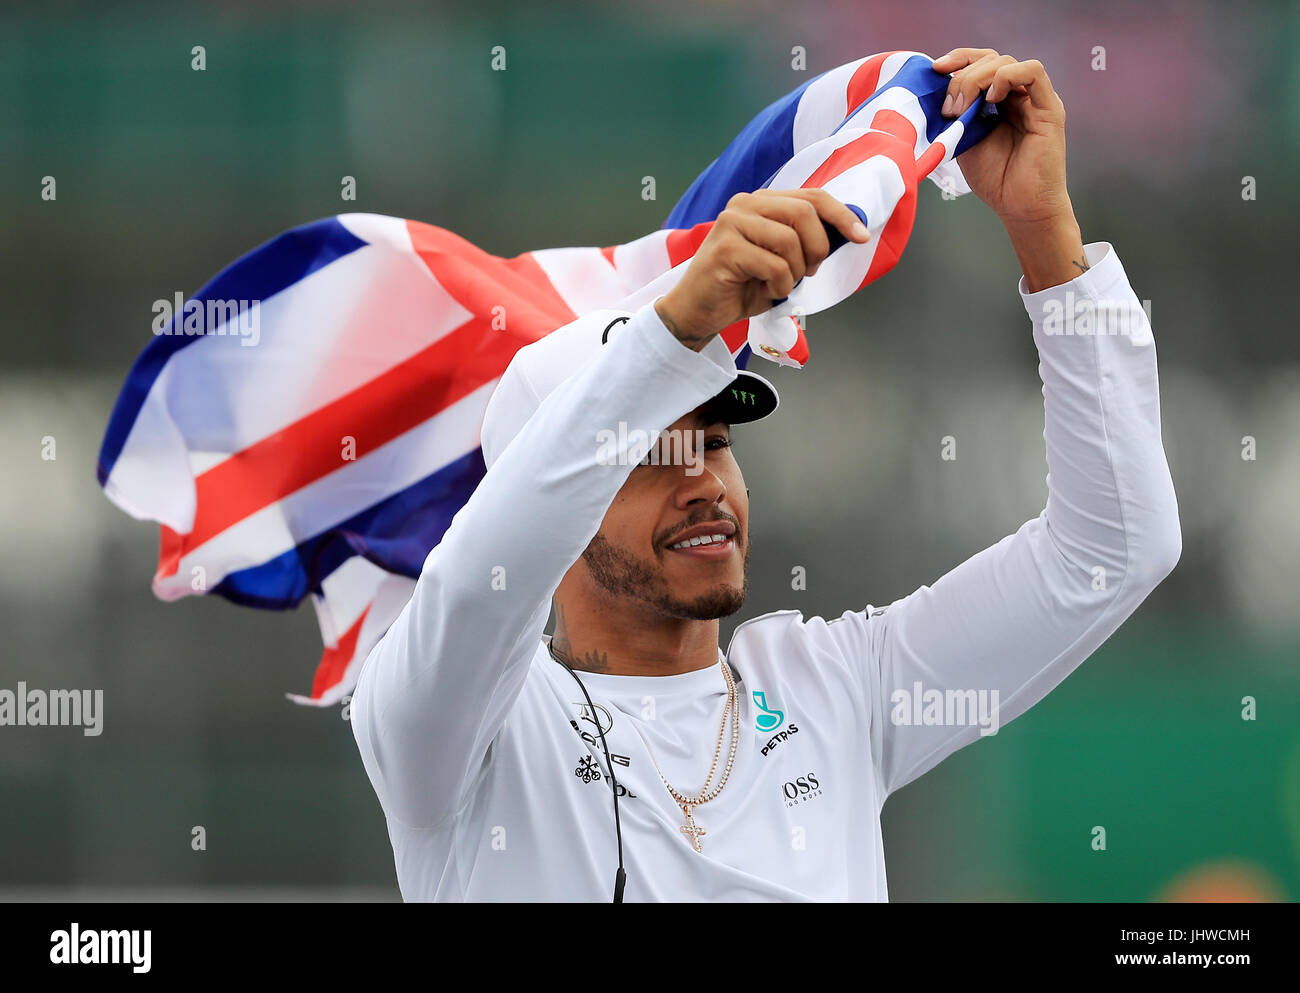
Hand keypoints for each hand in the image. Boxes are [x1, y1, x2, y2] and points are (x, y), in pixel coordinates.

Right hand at [655, 189, 868, 348]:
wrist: (697, 311)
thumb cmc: (740, 287)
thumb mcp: (780, 259)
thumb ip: (803, 241)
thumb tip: (846, 233)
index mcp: (761, 202)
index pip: (812, 196)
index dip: (842, 216)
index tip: (861, 236)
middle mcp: (744, 204)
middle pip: (805, 213)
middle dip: (817, 248)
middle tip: (808, 273)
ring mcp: (732, 223)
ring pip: (790, 241)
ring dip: (794, 273)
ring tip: (778, 285)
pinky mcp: (725, 248)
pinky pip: (774, 266)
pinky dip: (778, 286)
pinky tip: (765, 292)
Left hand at [933, 48, 1088, 290]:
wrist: (1019, 207)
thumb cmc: (995, 179)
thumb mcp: (964, 140)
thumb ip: (956, 115)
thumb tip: (936, 92)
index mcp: (997, 100)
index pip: (979, 62)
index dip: (957, 59)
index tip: (935, 71)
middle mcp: (1017, 95)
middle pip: (990, 58)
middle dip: (962, 76)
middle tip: (949, 107)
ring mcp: (1034, 100)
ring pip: (1007, 62)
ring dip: (978, 78)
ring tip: (964, 108)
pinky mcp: (1049, 108)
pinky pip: (1034, 72)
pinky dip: (1007, 76)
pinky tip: (993, 98)